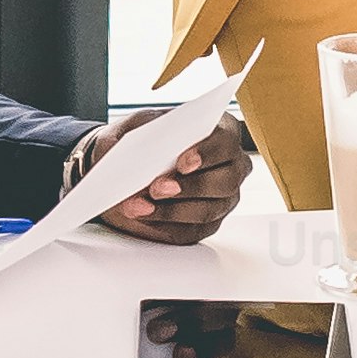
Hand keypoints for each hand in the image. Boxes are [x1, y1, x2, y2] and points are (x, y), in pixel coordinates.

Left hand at [81, 110, 254, 246]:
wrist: (125, 172)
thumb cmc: (139, 142)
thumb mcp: (133, 127)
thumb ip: (138, 131)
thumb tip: (139, 148)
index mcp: (221, 132)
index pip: (226, 142)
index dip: (207, 153)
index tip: (182, 163)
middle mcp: (231, 166)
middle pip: (225, 181)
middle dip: (189, 187)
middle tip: (157, 188)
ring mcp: (223, 198)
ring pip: (208, 210)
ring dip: (170, 210)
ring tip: (139, 206)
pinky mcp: (207, 224)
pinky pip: (192, 230)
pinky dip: (163, 224)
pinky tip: (142, 216)